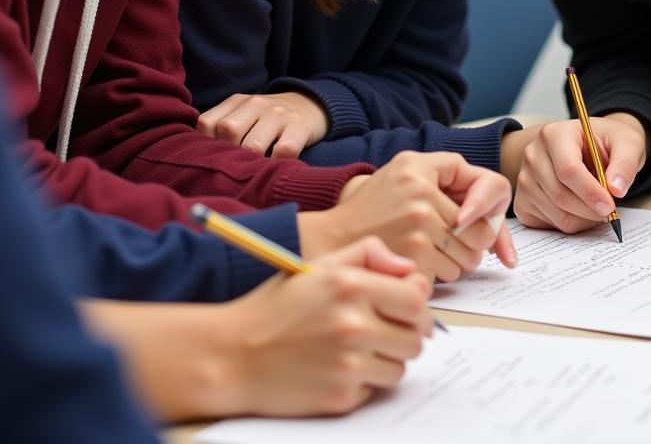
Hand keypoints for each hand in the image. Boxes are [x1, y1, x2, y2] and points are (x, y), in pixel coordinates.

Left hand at [196, 90, 327, 157]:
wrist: (311, 105)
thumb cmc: (268, 120)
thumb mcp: (245, 114)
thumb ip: (222, 127)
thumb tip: (197, 157)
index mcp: (238, 101)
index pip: (207, 122)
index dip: (206, 144)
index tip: (216, 156)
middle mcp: (257, 104)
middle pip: (228, 130)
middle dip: (229, 154)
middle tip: (236, 166)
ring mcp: (279, 115)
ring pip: (253, 145)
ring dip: (252, 162)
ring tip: (254, 169)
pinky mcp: (300, 127)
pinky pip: (284, 151)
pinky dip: (276, 163)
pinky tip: (276, 166)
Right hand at [217, 236, 431, 416]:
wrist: (232, 355)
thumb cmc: (278, 305)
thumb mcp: (321, 265)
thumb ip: (369, 253)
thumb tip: (408, 269)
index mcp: (352, 286)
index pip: (417, 299)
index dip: (416, 303)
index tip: (405, 305)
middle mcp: (354, 325)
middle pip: (416, 337)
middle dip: (406, 333)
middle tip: (385, 329)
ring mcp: (348, 364)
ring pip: (400, 367)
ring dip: (386, 359)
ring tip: (358, 348)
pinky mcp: (340, 397)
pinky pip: (374, 390)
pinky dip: (363, 382)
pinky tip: (337, 367)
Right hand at [299, 151, 515, 282]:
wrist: (331, 239)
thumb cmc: (375, 208)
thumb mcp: (407, 171)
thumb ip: (451, 178)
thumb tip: (494, 215)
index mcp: (419, 167)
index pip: (488, 186)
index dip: (491, 206)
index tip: (479, 218)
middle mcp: (419, 193)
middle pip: (482, 229)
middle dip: (473, 241)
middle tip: (451, 240)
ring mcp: (416, 227)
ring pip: (470, 255)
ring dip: (457, 260)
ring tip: (430, 251)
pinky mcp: (412, 258)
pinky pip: (451, 273)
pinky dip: (442, 274)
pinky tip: (420, 264)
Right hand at [507, 113, 646, 233]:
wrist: (590, 149)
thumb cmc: (606, 144)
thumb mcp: (627, 143)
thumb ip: (625, 163)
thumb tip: (616, 189)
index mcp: (554, 134)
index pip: (567, 169)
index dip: (590, 192)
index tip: (610, 206)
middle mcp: (533, 155)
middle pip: (560, 194)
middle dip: (590, 210)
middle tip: (610, 211)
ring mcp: (524, 179)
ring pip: (556, 214)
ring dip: (584, 219)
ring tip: (597, 207)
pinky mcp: (523, 201)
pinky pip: (548, 226)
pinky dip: (571, 225)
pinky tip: (580, 211)